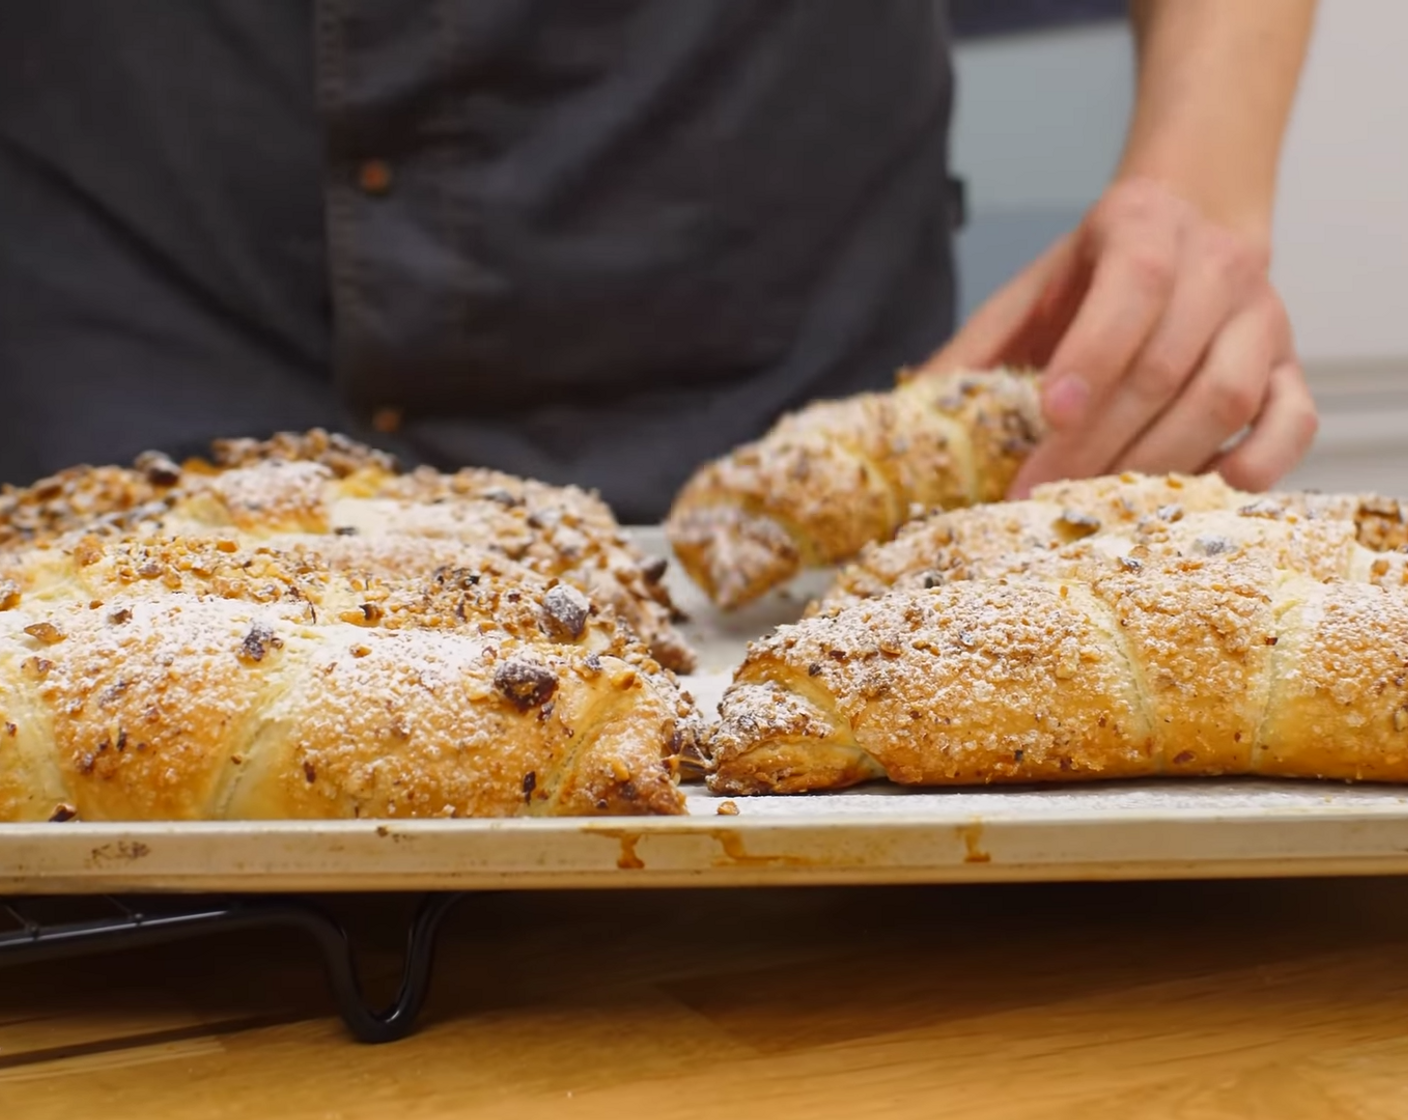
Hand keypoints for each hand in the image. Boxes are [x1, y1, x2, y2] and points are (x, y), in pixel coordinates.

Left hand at [925, 177, 1317, 497]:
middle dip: (1098, 442)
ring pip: (1226, 400)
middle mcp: (1219, 268)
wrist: (1194, 223)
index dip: (1092, 357)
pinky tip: (1199, 496)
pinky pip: (1295, 424)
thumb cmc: (1098, 273)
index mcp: (1144, 230)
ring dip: (1157, 464)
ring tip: (1097, 508)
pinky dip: (1257, 466)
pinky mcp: (1293, 369)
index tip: (1049, 416)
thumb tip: (906, 414)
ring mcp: (1265, 320)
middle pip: (1166, 366)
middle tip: (1040, 495)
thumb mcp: (1032, 290)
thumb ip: (977, 347)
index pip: (1132, 289)